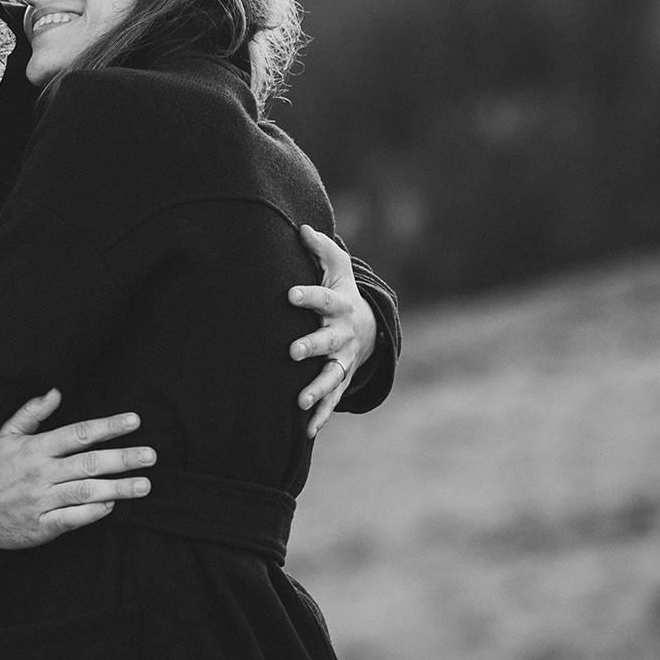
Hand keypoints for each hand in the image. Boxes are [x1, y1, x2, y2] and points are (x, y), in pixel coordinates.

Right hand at [0, 389, 155, 549]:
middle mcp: (41, 473)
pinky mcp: (42, 525)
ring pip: (86, 491)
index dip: (108, 426)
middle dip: (122, 459)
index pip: (79, 433)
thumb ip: (33, 412)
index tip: (134, 421)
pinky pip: (73, 518)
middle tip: (151, 456)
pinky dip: (94, 512)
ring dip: (118, 488)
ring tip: (144, 485)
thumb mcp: (8, 435)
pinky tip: (112, 505)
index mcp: (36, 448)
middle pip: (88, 462)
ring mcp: (42, 500)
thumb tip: (56, 391)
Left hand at [288, 225, 374, 437]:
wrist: (369, 326)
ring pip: (331, 376)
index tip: (289, 295)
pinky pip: (333, 399)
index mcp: (339, 306)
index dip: (308, 296)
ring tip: (300, 400)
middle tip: (293, 351)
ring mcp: (344, 360)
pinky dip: (322, 415)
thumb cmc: (342, 292)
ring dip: (317, 388)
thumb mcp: (337, 269)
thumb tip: (302, 228)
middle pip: (327, 341)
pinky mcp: (341, 379)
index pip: (324, 299)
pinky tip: (307, 431)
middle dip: (312, 346)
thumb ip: (321, 249)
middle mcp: (343, 335)